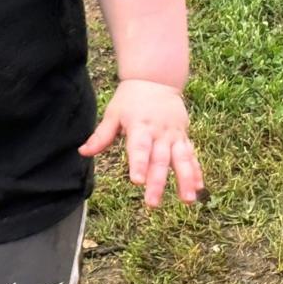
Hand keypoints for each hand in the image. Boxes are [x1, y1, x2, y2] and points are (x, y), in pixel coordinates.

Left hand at [79, 79, 204, 208]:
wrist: (157, 80)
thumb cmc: (130, 100)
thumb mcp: (113, 114)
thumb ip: (101, 136)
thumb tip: (83, 152)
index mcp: (140, 126)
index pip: (139, 148)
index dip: (138, 164)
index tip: (137, 181)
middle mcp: (160, 133)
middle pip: (160, 160)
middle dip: (158, 183)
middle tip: (153, 203)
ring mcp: (174, 136)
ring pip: (182, 160)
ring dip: (186, 180)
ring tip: (187, 201)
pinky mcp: (183, 137)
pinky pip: (191, 155)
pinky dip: (196, 171)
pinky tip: (199, 188)